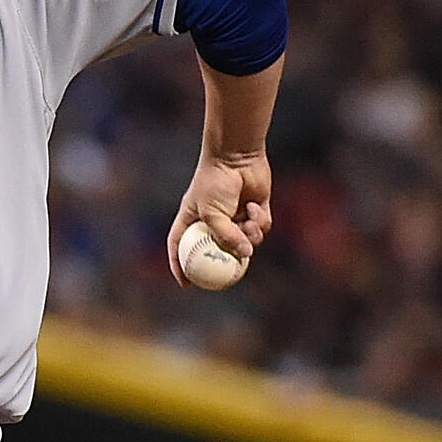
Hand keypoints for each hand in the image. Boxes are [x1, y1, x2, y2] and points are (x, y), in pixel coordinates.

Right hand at [167, 153, 271, 286]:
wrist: (237, 156)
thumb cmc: (215, 182)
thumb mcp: (212, 214)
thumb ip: (226, 237)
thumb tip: (245, 255)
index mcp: (193, 218)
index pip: (181, 247)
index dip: (181, 266)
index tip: (187, 284)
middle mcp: (213, 219)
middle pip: (218, 249)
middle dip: (229, 259)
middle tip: (234, 271)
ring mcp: (235, 215)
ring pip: (246, 241)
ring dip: (250, 236)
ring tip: (248, 224)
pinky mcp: (255, 209)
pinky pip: (260, 227)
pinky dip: (259, 220)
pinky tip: (255, 205)